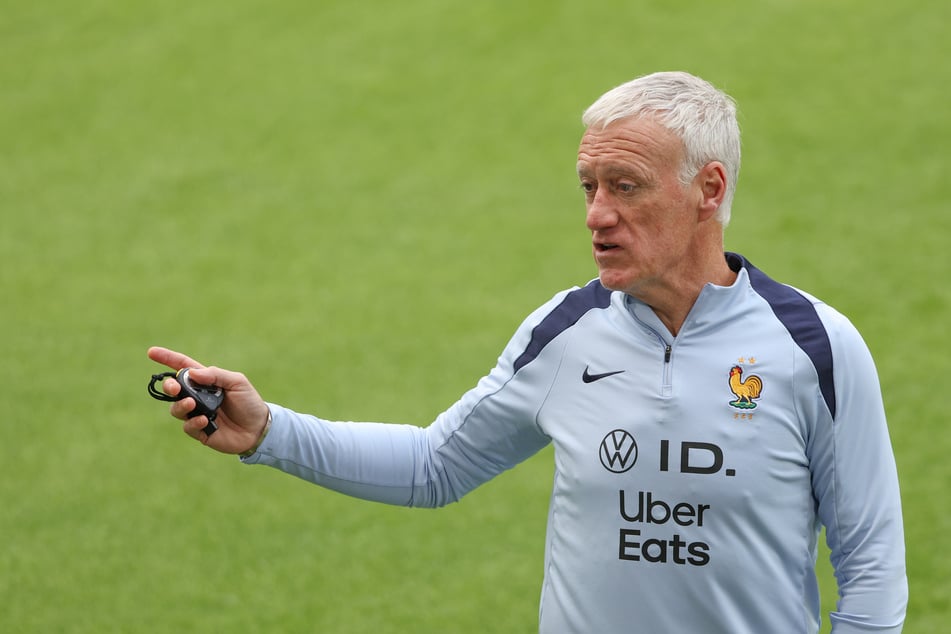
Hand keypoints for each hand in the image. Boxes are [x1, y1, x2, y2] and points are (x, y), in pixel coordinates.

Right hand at [147, 346, 269, 454]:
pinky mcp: (200, 431)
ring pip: (176, 408)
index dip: (167, 359)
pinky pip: (188, 426)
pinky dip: (193, 422)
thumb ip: (216, 375)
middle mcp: (198, 397)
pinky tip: (204, 420)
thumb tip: (192, 373)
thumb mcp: (237, 382)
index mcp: (206, 381)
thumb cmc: (249, 402)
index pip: (183, 368)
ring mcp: (197, 414)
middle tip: (174, 387)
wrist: (259, 428)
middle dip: (169, 386)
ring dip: (181, 405)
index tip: (151, 352)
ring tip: (192, 404)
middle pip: (174, 389)